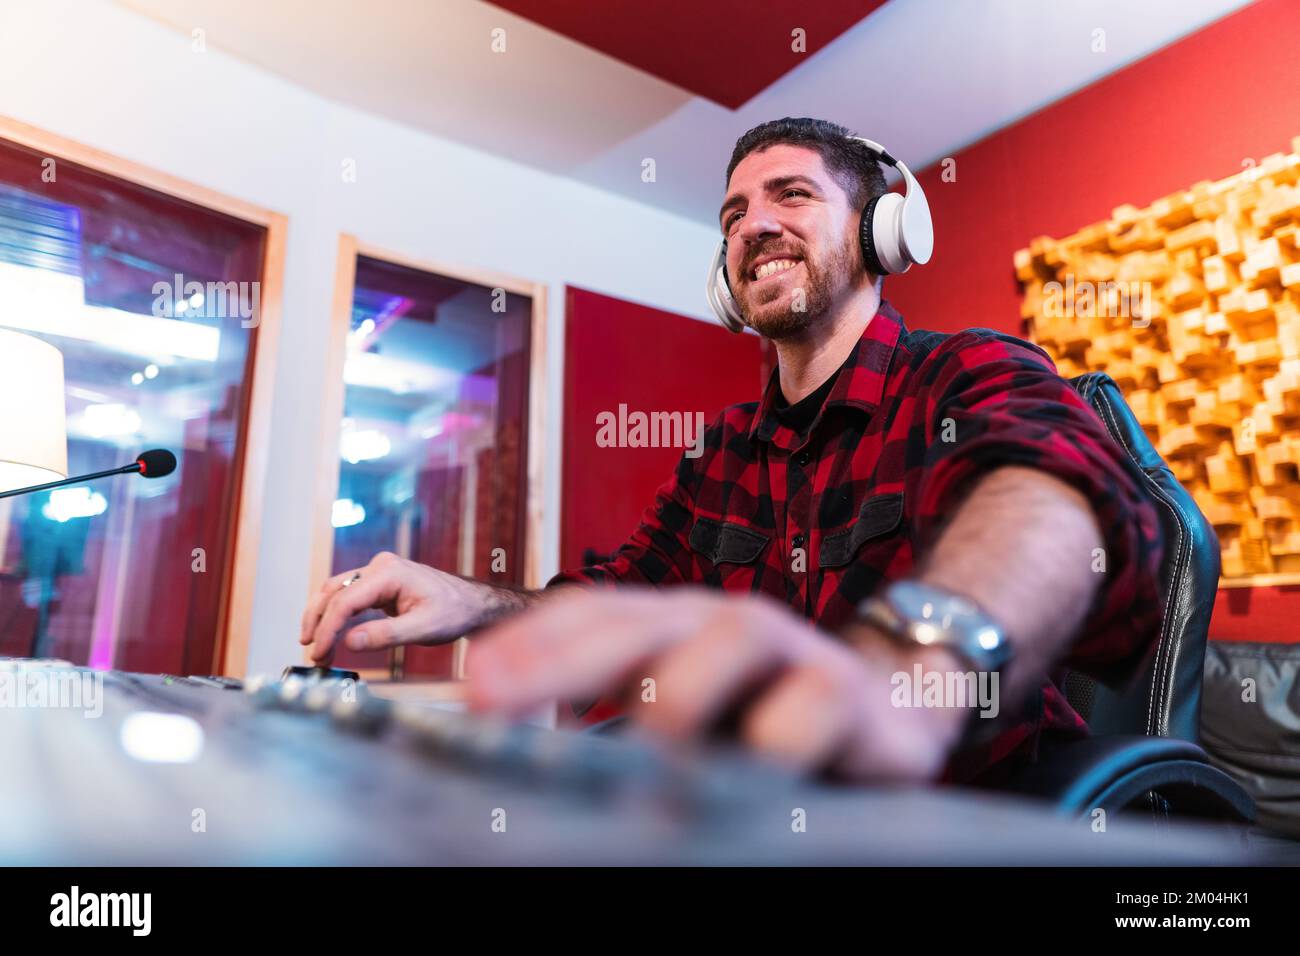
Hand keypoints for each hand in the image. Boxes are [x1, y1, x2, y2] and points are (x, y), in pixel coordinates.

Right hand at [299, 552, 526, 664]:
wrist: (472, 604)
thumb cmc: (454, 613)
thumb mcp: (424, 629)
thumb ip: (387, 635)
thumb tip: (349, 642)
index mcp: (390, 573)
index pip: (346, 600)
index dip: (328, 628)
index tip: (318, 652)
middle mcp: (380, 567)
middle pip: (334, 591)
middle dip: (318, 623)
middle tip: (312, 653)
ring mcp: (378, 573)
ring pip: (336, 592)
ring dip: (323, 618)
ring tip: (316, 648)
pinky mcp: (379, 583)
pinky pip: (349, 596)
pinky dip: (336, 616)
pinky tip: (330, 636)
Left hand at [467, 587, 969, 782]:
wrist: (889, 714)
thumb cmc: (764, 719)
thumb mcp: (686, 717)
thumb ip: (617, 731)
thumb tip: (518, 768)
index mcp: (672, 629)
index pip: (591, 616)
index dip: (529, 642)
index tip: (470, 683)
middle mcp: (721, 624)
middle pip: (639, 622)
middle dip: (563, 656)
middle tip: (492, 697)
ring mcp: (789, 650)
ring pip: (733, 635)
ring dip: (683, 686)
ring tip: (651, 739)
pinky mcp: (849, 694)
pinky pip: (814, 703)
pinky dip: (781, 733)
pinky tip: (756, 771)